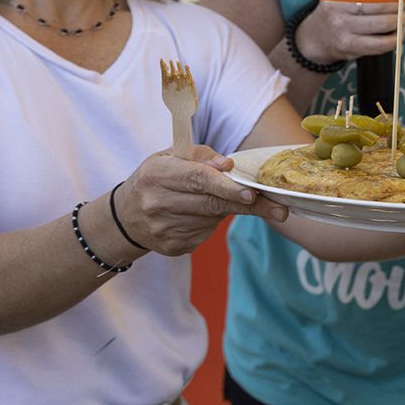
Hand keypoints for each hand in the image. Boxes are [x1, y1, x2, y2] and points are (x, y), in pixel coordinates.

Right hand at [116, 145, 287, 255]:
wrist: (125, 216)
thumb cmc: (157, 177)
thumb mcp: (171, 156)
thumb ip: (202, 157)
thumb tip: (228, 165)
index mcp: (158, 174)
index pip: (198, 180)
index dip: (227, 186)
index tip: (252, 192)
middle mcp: (158, 203)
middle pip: (212, 204)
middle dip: (248, 204)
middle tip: (279, 208)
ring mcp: (164, 229)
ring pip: (213, 219)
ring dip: (225, 209)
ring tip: (216, 199)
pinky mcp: (173, 247)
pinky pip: (206, 234)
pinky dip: (211, 223)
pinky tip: (198, 215)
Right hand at [295, 0, 404, 63]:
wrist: (314, 39)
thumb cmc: (338, 12)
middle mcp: (338, 11)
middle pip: (379, 7)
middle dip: (397, 8)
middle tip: (402, 9)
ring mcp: (343, 30)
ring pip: (382, 26)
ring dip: (398, 25)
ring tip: (401, 22)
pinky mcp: (349, 48)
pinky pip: (379, 45)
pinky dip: (392, 41)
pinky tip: (395, 37)